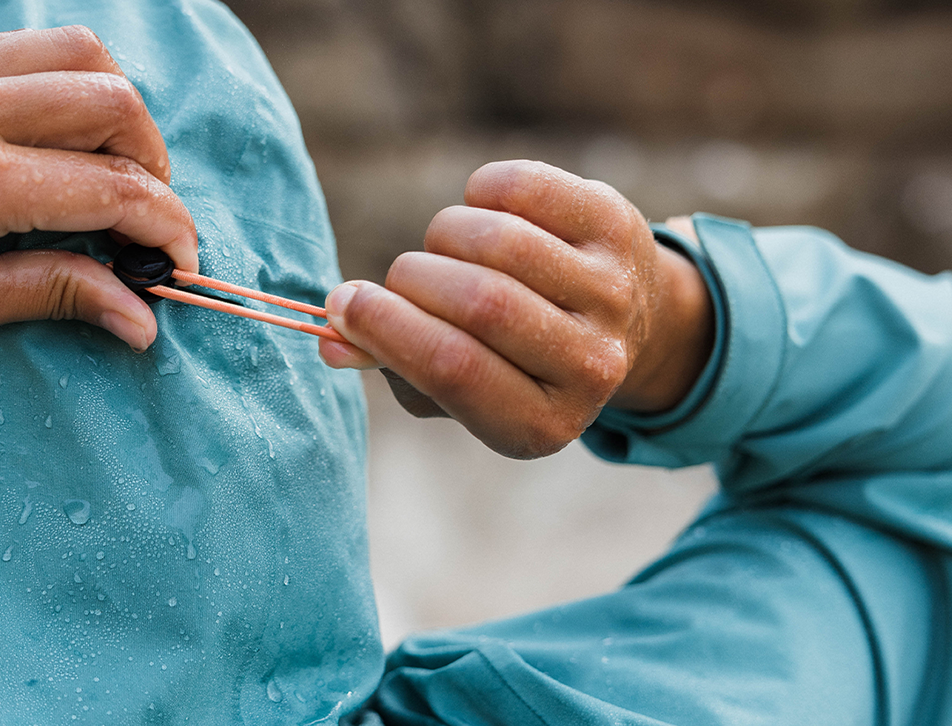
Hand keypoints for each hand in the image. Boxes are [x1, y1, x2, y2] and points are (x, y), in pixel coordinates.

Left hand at [0, 26, 196, 353]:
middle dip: (154, 166)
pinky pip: (26, 44)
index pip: (113, 190)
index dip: (167, 231)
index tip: (177, 269)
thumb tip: (142, 319)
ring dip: (119, 108)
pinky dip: (64, 78)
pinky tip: (58, 133)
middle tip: (146, 223)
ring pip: (79, 52)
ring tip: (111, 169)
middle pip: (113, 103)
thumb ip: (51, 296)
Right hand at [318, 161, 712, 458]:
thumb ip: (393, 364)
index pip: (453, 370)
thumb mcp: (457, 386)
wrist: (620, 321)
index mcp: (543, 423)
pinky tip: (483, 213)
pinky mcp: (617, 226)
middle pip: (478, 302)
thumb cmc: (509, 359)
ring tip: (443, 251)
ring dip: (444, 236)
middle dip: (412, 280)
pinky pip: (523, 189)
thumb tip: (332, 336)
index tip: (344, 304)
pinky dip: (479, 192)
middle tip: (399, 281)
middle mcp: (592, 365)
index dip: (385, 329)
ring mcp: (612, 292)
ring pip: (498, 241)